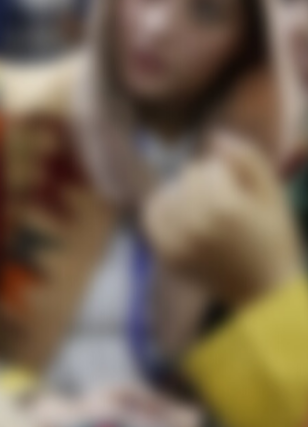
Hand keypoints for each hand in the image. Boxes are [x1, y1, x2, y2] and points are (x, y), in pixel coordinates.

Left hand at [144, 131, 300, 307]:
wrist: (263, 289)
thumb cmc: (273, 238)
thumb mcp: (272, 195)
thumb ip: (247, 160)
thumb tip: (214, 136)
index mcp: (226, 209)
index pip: (204, 170)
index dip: (221, 173)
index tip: (236, 189)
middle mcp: (197, 227)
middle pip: (185, 182)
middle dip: (202, 184)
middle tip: (222, 199)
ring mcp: (178, 244)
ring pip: (164, 197)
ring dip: (181, 195)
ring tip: (202, 207)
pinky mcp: (167, 257)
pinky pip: (152, 220)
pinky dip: (162, 212)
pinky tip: (181, 216)